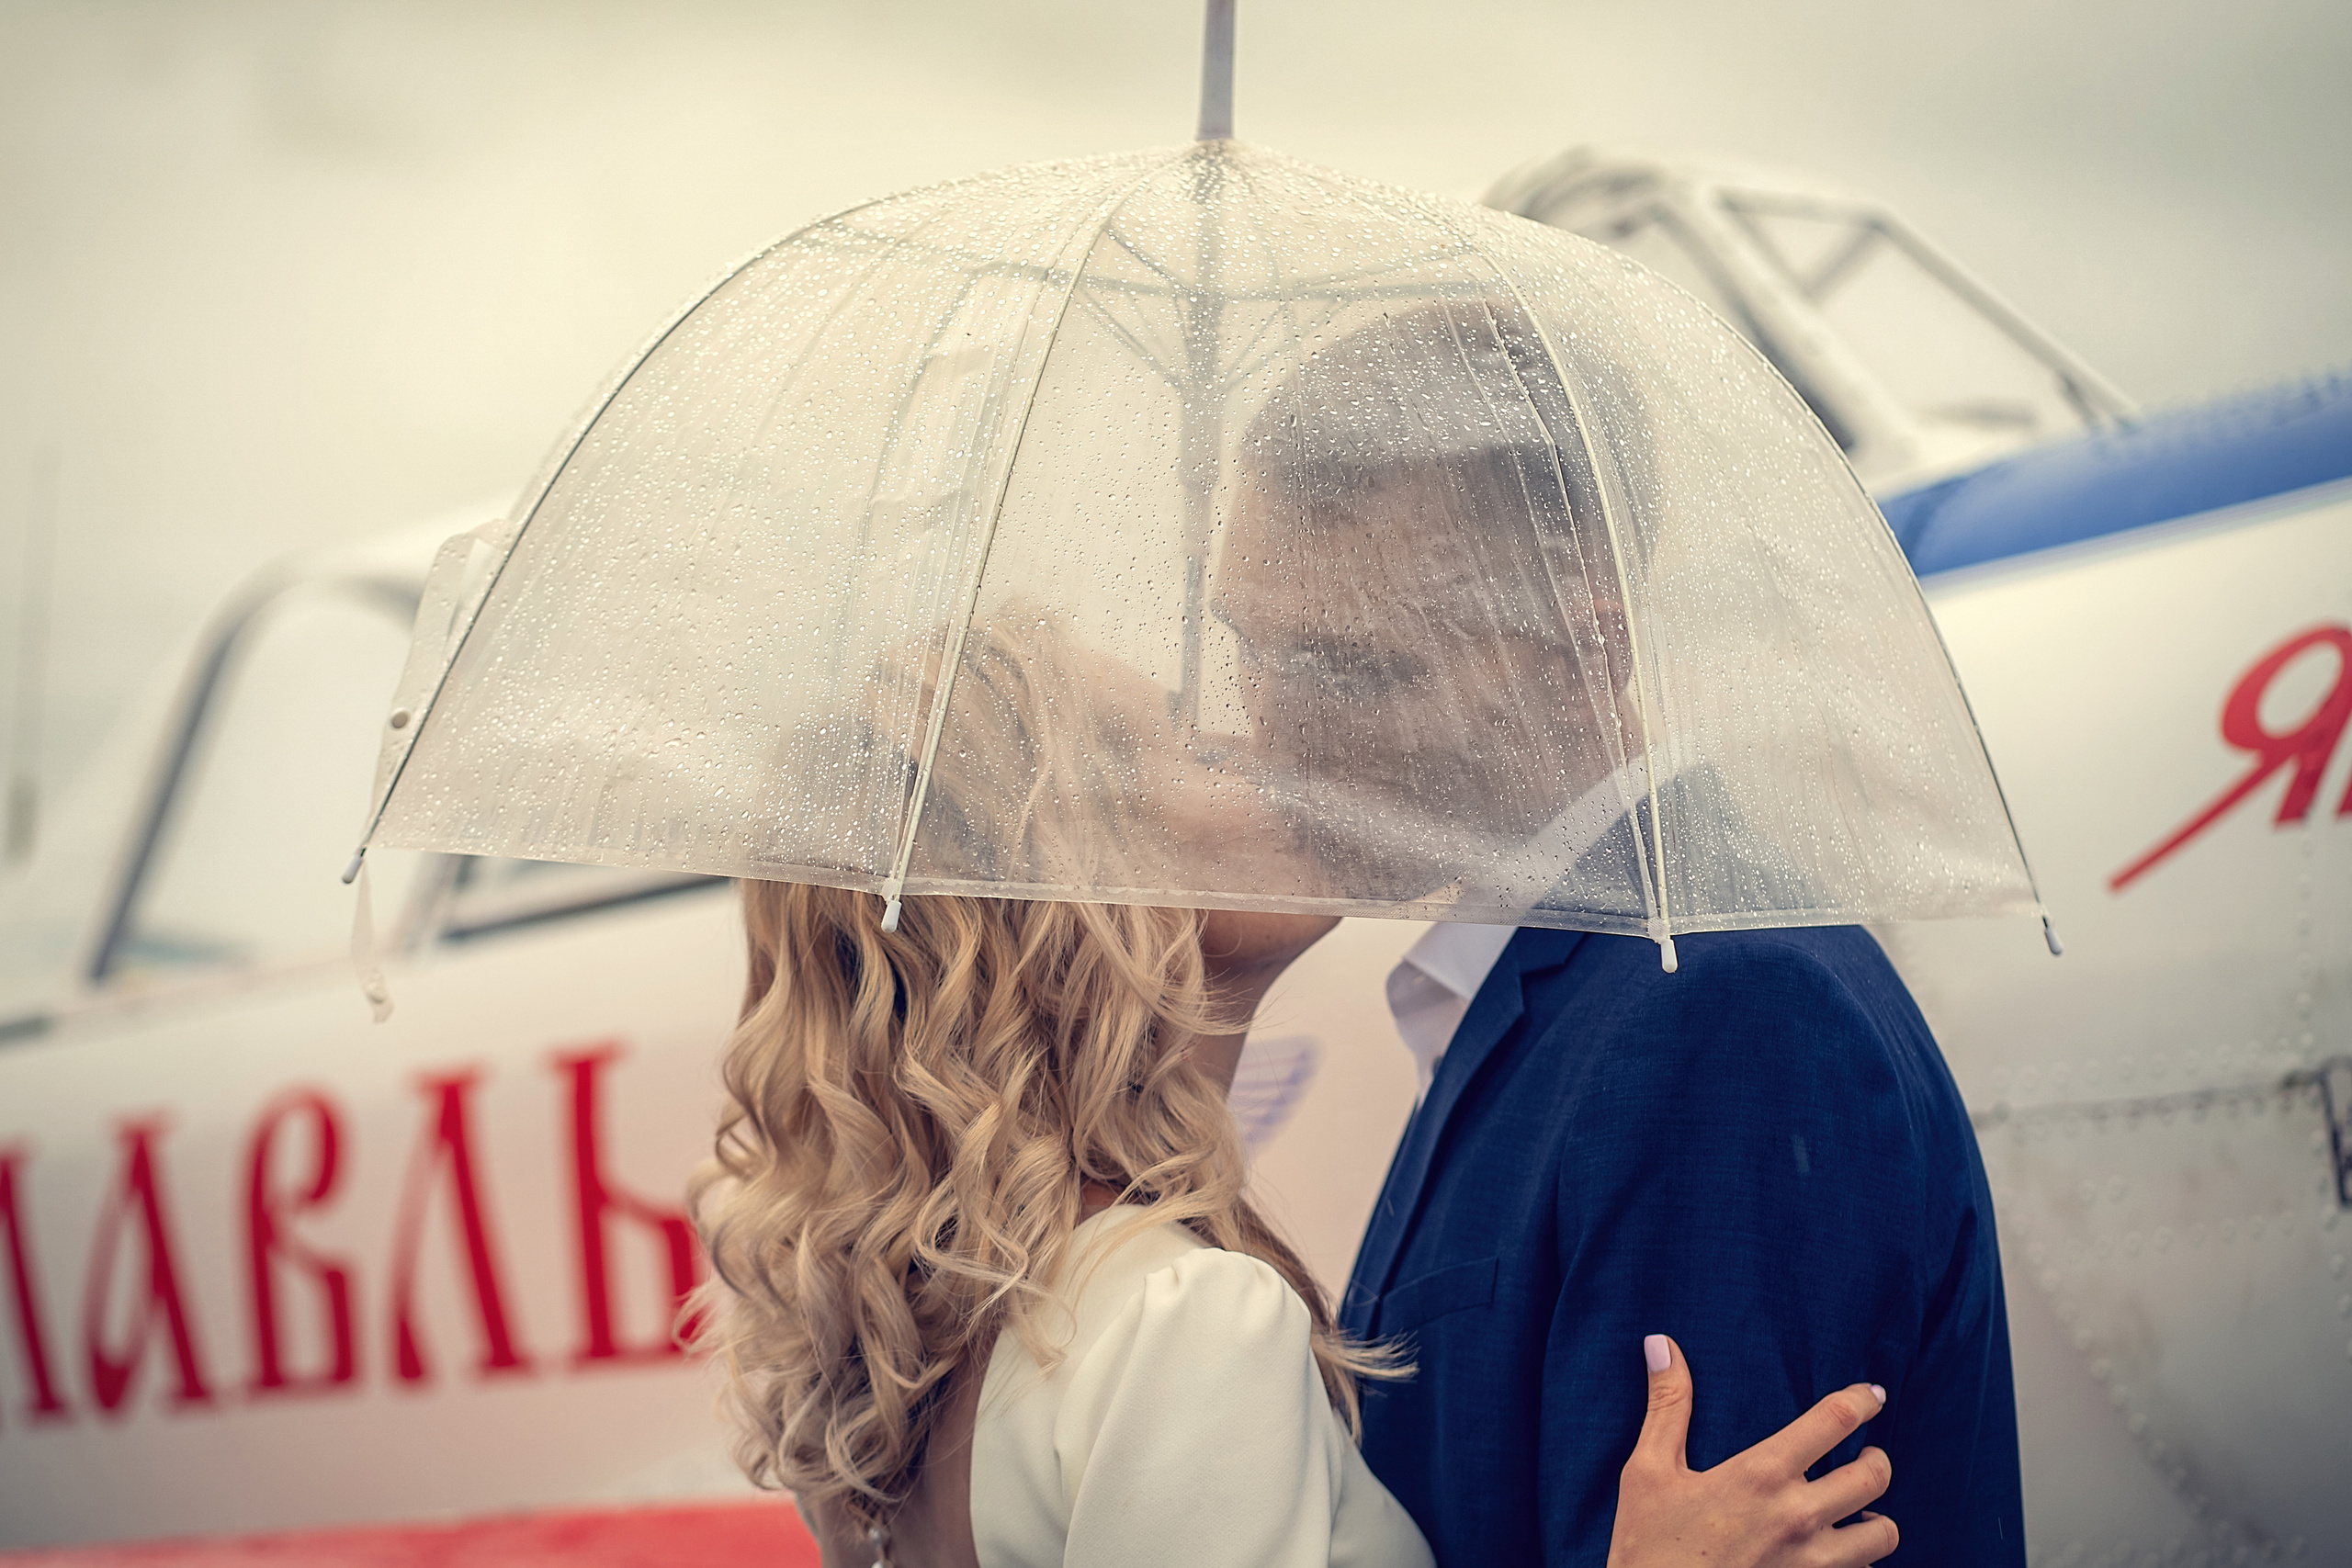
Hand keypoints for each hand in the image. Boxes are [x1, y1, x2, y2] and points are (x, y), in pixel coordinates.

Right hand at [1605, 1335, 1897, 1567]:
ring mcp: (1812, 1566)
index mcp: (1761, 1476)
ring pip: (1884, 1535)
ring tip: (1860, 1512)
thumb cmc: (1647, 1549)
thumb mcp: (1647, 1472)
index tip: (1871, 1393)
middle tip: (1866, 1455)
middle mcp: (1798, 1518)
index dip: (1862, 1399)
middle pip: (1874, 1477)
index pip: (1835, 1420)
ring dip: (1876, 1518)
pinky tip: (1838, 1557)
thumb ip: (1667, 1407)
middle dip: (1877, 1459)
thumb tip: (1661, 1344)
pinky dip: (1859, 1564)